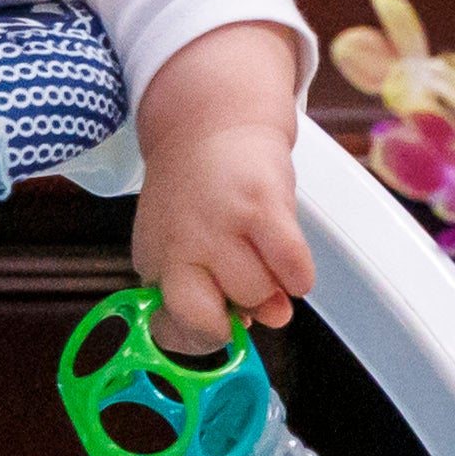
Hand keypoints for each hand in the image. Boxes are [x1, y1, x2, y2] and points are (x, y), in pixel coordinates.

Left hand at [130, 24, 315, 345]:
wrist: (210, 122)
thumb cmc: (197, 192)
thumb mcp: (182, 244)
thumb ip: (215, 290)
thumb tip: (274, 318)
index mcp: (156, 259)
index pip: (172, 329)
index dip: (205, 333)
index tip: (221, 318)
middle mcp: (181, 244)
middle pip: (214, 320)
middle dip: (236, 311)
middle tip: (243, 281)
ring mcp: (222, 224)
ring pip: (259, 294)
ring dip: (271, 286)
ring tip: (263, 253)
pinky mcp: (263, 205)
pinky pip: (293, 269)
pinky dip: (299, 275)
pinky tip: (289, 259)